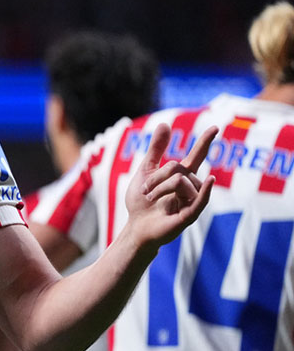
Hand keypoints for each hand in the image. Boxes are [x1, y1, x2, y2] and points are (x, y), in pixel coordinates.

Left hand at [124, 123, 216, 251]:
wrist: (135, 226)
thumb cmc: (141, 201)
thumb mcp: (146, 171)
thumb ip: (156, 150)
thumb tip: (165, 124)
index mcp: (181, 177)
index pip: (196, 156)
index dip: (204, 141)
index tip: (216, 127)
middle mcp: (190, 188)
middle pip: (178, 168)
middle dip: (156, 176)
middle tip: (145, 190)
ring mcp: (191, 201)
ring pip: (180, 181)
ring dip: (159, 187)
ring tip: (150, 199)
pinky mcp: (189, 216)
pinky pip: (199, 200)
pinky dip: (205, 190)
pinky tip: (210, 179)